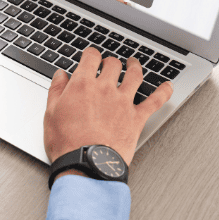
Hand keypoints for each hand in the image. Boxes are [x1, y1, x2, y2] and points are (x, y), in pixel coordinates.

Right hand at [43, 47, 172, 164]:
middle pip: (113, 64)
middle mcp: (105, 89)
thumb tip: (60, 76)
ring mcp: (123, 102)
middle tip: (108, 63)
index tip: (90, 56)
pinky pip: (155, 101)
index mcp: (83, 85)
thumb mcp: (51, 113)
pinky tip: (168, 86)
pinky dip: (164, 91)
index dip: (91, 54)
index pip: (91, 57)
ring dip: (135, 66)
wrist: (86, 165)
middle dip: (110, 61)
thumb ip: (57, 90)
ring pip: (135, 75)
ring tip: (134, 63)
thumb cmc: (67, 143)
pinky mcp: (137, 118)